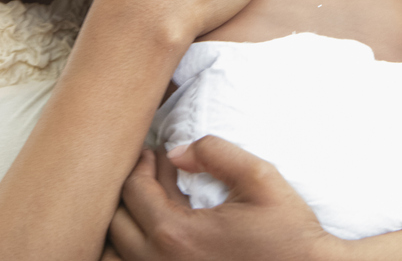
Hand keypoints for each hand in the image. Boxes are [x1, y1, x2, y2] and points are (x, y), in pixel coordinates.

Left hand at [108, 137, 337, 260]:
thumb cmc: (288, 233)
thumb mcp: (260, 178)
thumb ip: (216, 153)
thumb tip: (178, 151)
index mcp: (177, 235)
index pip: (133, 191)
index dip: (141, 165)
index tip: (154, 154)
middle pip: (115, 223)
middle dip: (129, 191)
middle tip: (152, 173)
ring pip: (114, 256)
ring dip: (125, 227)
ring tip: (149, 208)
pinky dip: (133, 252)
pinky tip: (161, 235)